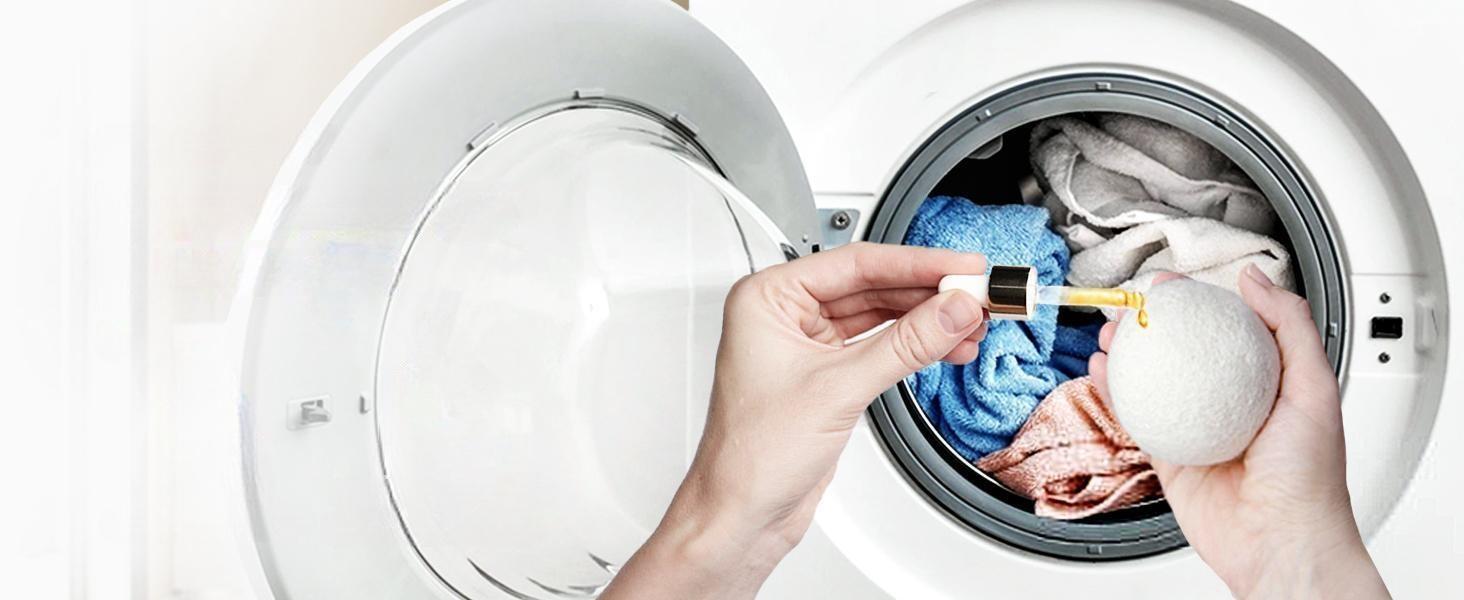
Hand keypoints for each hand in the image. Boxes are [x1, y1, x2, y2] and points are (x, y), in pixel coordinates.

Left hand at [602, 242, 988, 598]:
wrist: (741, 515)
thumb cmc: (751, 456)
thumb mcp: (838, 389)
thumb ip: (904, 345)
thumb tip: (951, 310)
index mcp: (767, 298)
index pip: (855, 263)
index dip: (916, 263)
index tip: (962, 266)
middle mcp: (784, 315)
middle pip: (871, 285)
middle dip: (928, 293)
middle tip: (977, 294)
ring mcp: (805, 345)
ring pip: (879, 315)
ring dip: (926, 320)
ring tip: (971, 323)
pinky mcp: (824, 375)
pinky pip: (878, 345)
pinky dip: (913, 346)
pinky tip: (945, 346)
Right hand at [1089, 267, 1387, 598]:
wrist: (1281, 543)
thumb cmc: (1311, 479)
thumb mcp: (1315, 388)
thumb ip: (1290, 327)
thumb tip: (1256, 279)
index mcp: (1269, 382)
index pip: (1227, 328)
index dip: (1197, 302)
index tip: (1171, 285)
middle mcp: (1231, 402)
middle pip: (1184, 350)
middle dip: (1153, 325)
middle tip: (1131, 305)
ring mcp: (1196, 429)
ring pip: (1153, 380)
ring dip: (1127, 353)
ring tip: (1110, 331)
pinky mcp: (1169, 456)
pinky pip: (1136, 417)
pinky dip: (1113, 392)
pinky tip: (1101, 370)